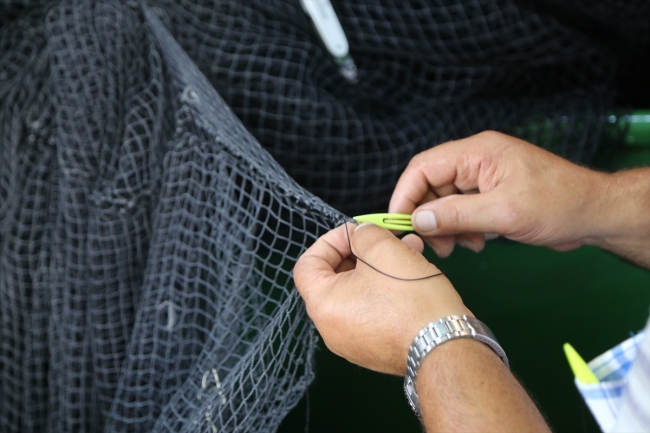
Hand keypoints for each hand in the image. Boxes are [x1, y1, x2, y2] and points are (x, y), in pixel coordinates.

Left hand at [293, 222, 470, 375]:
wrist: (446, 347)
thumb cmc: (412, 301)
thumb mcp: (384, 250)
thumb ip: (363, 234)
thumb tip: (360, 235)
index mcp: (323, 305)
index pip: (308, 264)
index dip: (330, 241)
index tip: (356, 232)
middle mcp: (332, 328)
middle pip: (335, 278)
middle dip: (362, 251)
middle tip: (386, 238)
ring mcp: (354, 342)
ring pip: (360, 292)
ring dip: (381, 267)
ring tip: (409, 249)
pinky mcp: (376, 348)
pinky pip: (374, 311)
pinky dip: (388, 289)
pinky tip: (414, 273)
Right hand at [389, 131, 612, 256]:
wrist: (594, 214)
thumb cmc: (558, 204)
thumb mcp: (503, 212)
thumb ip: (456, 215)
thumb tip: (418, 221)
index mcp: (477, 153)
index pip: (423, 167)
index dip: (405, 195)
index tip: (399, 223)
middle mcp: (476, 161)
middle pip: (431, 186)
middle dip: (428, 217)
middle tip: (435, 245)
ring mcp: (483, 178)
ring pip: (444, 201)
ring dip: (445, 227)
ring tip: (459, 247)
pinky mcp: (490, 195)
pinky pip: (461, 210)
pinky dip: (461, 229)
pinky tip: (475, 243)